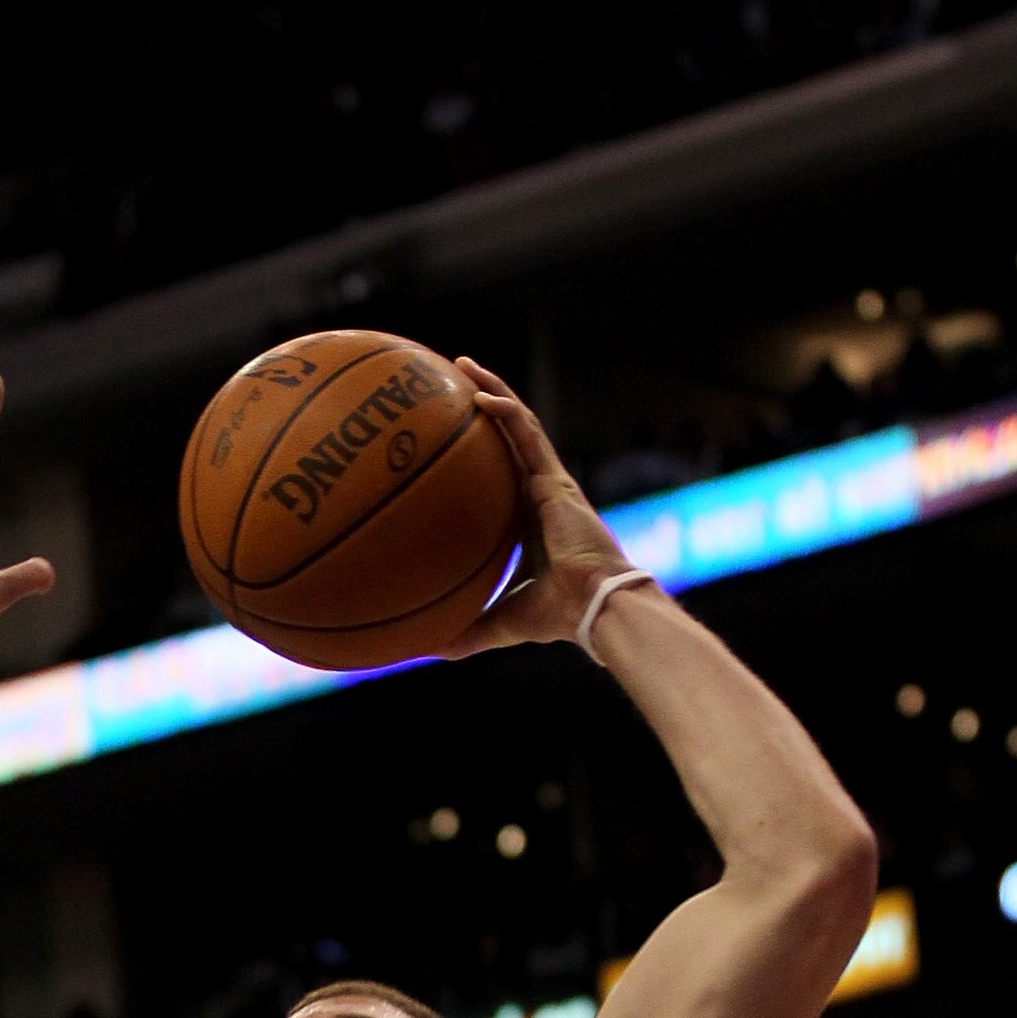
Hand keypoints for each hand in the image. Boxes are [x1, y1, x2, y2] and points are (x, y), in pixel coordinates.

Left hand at [437, 359, 639, 657]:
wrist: (593, 606)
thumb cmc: (557, 616)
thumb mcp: (499, 623)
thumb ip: (466, 631)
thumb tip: (423, 651)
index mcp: (527, 518)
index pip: (499, 476)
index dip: (478, 453)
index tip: (447, 440)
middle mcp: (538, 491)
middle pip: (507, 437)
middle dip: (481, 406)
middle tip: (448, 385)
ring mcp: (549, 479)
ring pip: (518, 422)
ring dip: (491, 390)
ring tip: (460, 366)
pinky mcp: (556, 476)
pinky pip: (527, 433)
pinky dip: (504, 410)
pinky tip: (476, 396)